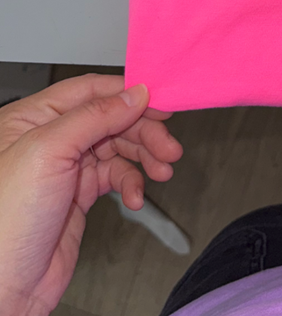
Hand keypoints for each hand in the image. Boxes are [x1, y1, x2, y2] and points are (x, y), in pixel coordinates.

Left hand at [0, 73, 182, 315]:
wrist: (2, 289)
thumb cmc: (4, 223)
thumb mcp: (48, 151)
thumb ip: (93, 116)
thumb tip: (133, 93)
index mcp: (32, 118)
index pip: (89, 90)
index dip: (126, 94)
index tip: (159, 101)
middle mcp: (51, 139)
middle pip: (111, 119)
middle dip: (144, 131)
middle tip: (168, 146)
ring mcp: (66, 168)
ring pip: (118, 147)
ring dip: (145, 157)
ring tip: (163, 169)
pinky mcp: (78, 195)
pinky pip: (116, 177)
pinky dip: (132, 184)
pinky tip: (136, 197)